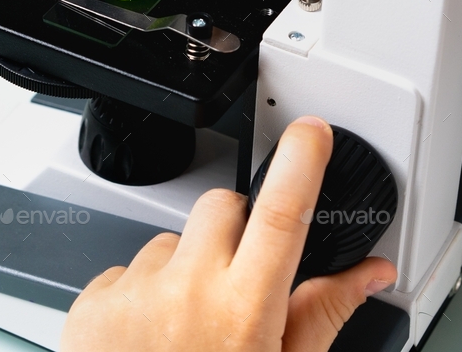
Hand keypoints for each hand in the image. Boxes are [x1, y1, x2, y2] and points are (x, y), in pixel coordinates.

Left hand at [61, 116, 396, 351]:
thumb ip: (324, 312)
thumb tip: (367, 273)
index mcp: (244, 311)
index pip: (283, 213)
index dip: (301, 162)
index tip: (312, 131)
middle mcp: (187, 292)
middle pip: (222, 207)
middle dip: (236, 229)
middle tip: (235, 282)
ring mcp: (135, 293)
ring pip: (171, 239)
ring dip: (184, 267)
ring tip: (184, 327)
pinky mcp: (94, 301)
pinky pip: (127, 268)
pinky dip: (141, 292)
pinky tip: (147, 338)